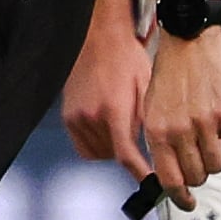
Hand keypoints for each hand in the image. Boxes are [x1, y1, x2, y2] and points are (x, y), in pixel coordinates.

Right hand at [62, 19, 152, 181]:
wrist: (99, 37)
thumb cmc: (125, 58)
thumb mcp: (145, 90)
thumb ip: (145, 122)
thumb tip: (153, 149)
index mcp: (113, 109)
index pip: (126, 155)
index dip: (140, 173)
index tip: (152, 182)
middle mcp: (90, 116)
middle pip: (113, 155)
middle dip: (128, 152)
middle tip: (136, 134)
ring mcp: (75, 116)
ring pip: (98, 153)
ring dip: (112, 148)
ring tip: (120, 127)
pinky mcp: (67, 114)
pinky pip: (82, 145)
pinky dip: (95, 144)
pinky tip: (105, 128)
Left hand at [140, 30, 220, 210]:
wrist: (189, 36)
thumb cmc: (170, 69)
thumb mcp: (151, 103)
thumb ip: (160, 136)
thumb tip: (170, 168)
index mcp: (156, 128)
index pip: (169, 178)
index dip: (179, 196)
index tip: (187, 202)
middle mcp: (178, 129)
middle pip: (197, 175)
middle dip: (200, 172)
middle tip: (201, 157)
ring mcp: (204, 123)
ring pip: (218, 165)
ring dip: (217, 157)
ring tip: (211, 136)